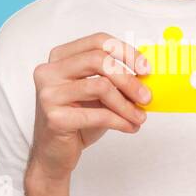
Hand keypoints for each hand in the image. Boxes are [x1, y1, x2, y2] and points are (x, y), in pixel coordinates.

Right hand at [26, 32, 151, 183]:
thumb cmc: (77, 121)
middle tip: (147, 97)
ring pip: (101, 87)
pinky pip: (98, 114)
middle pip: (99, 60)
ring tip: (140, 117)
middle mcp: (49, 71)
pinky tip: (129, 127)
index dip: (126, 52)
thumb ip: (114, 80)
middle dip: (129, 79)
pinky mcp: (55, 117)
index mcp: (59, 58)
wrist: (53, 154)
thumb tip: (146, 74)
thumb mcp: (97, 95)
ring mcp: (49, 94)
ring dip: (127, 105)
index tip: (145, 69)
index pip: (97, 41)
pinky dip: (120, 121)